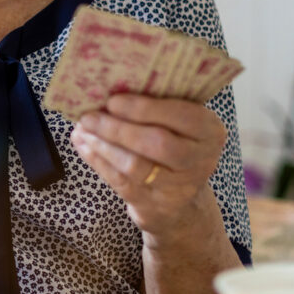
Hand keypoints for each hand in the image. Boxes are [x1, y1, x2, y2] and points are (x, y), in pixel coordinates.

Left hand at [70, 93, 226, 245]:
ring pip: (135, 165)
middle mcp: (200, 160)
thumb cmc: (173, 145)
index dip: (145, 108)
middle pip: (158, 143)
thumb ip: (158, 104)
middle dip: (119, 128)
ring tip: (83, 129)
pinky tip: (84, 145)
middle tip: (89, 116)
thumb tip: (109, 86)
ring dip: (103, 145)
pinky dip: (97, 161)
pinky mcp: (153, 206)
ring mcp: (178, 188)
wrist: (180, 202)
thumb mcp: (179, 124)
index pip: (183, 116)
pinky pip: (120, 181)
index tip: (113, 100)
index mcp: (210, 131)